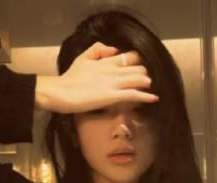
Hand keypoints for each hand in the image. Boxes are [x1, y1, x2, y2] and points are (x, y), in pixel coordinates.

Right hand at [37, 41, 158, 113]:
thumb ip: (98, 49)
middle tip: (145, 80)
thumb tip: (113, 50)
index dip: (137, 61)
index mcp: (106, 60)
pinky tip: (154, 98)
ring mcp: (114, 83)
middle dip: (144, 73)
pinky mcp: (113, 96)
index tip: (140, 67)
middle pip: (138, 67)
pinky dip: (146, 96)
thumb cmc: (70, 78)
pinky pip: (134, 94)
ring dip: (147, 83)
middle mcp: (113, 70)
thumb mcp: (82, 58)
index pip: (129, 57)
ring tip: (150, 87)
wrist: (62, 92)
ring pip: (139, 79)